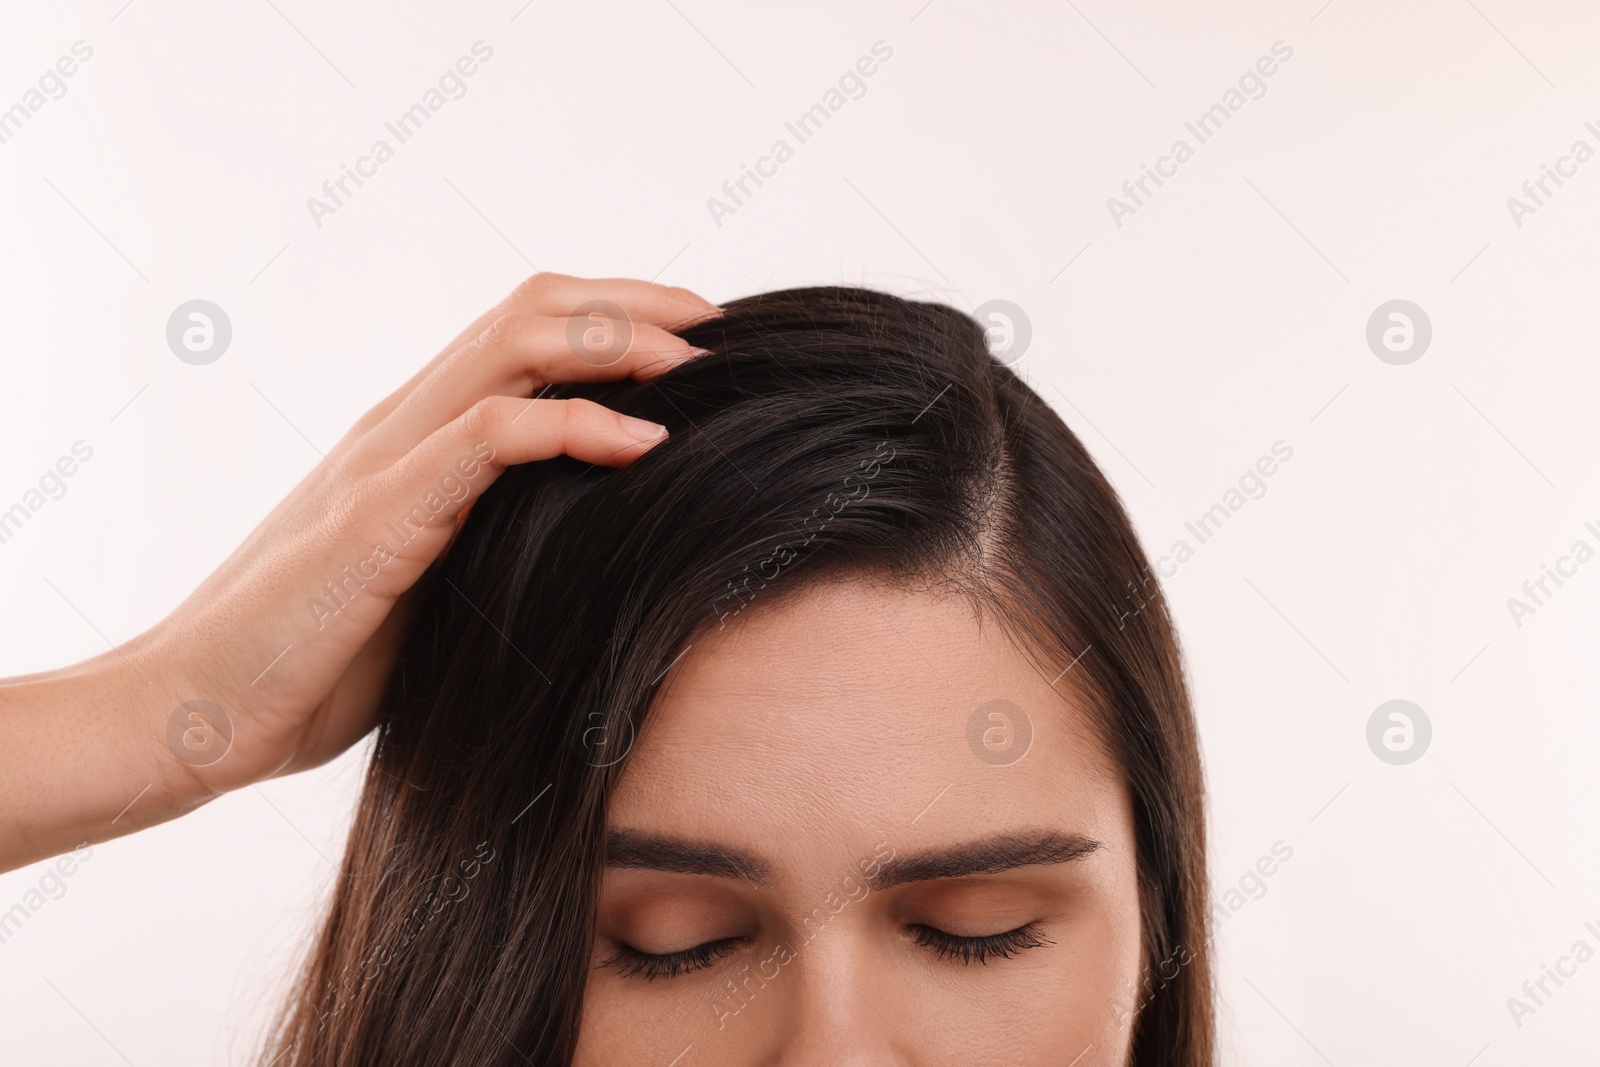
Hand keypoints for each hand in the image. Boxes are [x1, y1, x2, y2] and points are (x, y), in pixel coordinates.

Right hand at [0, 272, 717, 869]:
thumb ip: (492, 546)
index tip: (701, 344)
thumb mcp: (432, 590)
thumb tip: (591, 553)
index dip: (617, 318)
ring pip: (512, 345)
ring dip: (618, 342)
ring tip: (701, 366)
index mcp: (415, 439)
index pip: (524, 333)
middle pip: (531, 310)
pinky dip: (576, 427)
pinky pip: (488, 435)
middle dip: (637, 305)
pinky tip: (646, 443)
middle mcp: (402, 426)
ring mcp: (386, 462)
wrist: (195, 714)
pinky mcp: (379, 516)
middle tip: (723, 332)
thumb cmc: (315, 666)